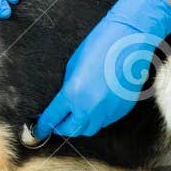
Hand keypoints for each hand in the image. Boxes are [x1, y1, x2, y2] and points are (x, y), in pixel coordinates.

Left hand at [36, 0, 170, 139]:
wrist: (129, 40)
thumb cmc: (99, 46)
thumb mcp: (73, 66)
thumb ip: (67, 88)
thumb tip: (63, 103)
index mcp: (73, 94)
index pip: (53, 118)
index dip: (44, 125)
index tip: (40, 129)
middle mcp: (91, 107)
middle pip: (72, 130)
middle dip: (61, 128)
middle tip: (56, 124)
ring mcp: (108, 111)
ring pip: (90, 129)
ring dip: (81, 125)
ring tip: (75, 117)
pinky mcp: (122, 110)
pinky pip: (106, 121)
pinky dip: (98, 118)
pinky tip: (95, 108)